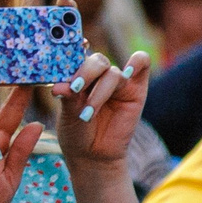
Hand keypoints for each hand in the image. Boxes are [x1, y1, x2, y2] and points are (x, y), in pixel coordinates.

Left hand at [55, 35, 151, 171]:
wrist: (93, 155)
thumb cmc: (76, 132)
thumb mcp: (67, 115)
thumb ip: (68, 97)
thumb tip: (59, 86)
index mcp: (77, 75)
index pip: (78, 53)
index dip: (74, 47)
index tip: (65, 49)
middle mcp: (97, 75)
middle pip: (96, 61)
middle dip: (84, 73)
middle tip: (74, 89)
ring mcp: (117, 81)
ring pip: (111, 72)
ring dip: (99, 92)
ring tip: (87, 113)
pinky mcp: (136, 90)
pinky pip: (142, 65)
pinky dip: (137, 62)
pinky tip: (128, 70)